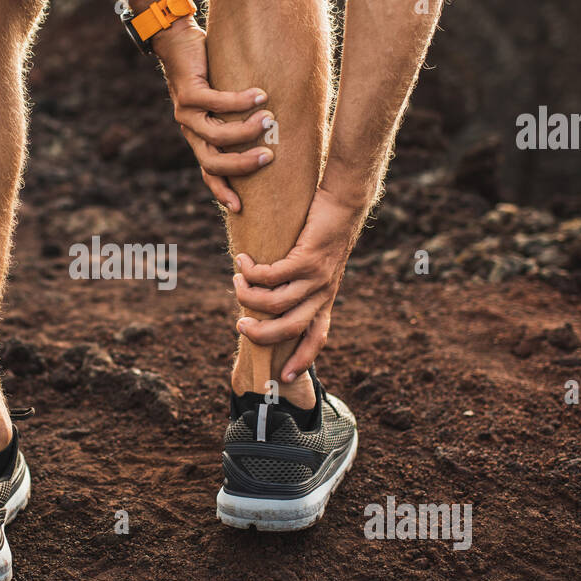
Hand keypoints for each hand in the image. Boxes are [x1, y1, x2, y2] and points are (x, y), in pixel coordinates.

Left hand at [151, 18, 274, 212]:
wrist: (176, 39)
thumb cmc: (207, 70)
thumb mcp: (222, 102)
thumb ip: (238, 118)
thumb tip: (274, 128)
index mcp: (198, 138)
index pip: (208, 172)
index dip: (221, 191)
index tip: (239, 208)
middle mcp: (190, 130)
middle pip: (213, 162)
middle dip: (241, 165)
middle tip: (269, 157)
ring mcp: (186, 112)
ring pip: (216, 135)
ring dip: (245, 131)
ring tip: (269, 119)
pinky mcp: (188, 92)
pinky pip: (217, 103)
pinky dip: (240, 101)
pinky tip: (260, 96)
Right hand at [232, 186, 369, 382]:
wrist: (344, 204)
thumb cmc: (324, 232)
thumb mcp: (316, 265)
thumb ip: (297, 283)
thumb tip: (265, 295)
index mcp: (325, 299)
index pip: (316, 337)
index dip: (301, 359)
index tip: (284, 376)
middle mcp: (322, 293)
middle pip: (289, 329)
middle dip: (260, 334)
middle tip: (240, 325)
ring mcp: (316, 277)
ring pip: (276, 303)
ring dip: (249, 296)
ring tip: (236, 282)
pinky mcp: (307, 259)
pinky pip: (272, 275)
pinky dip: (252, 272)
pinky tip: (242, 261)